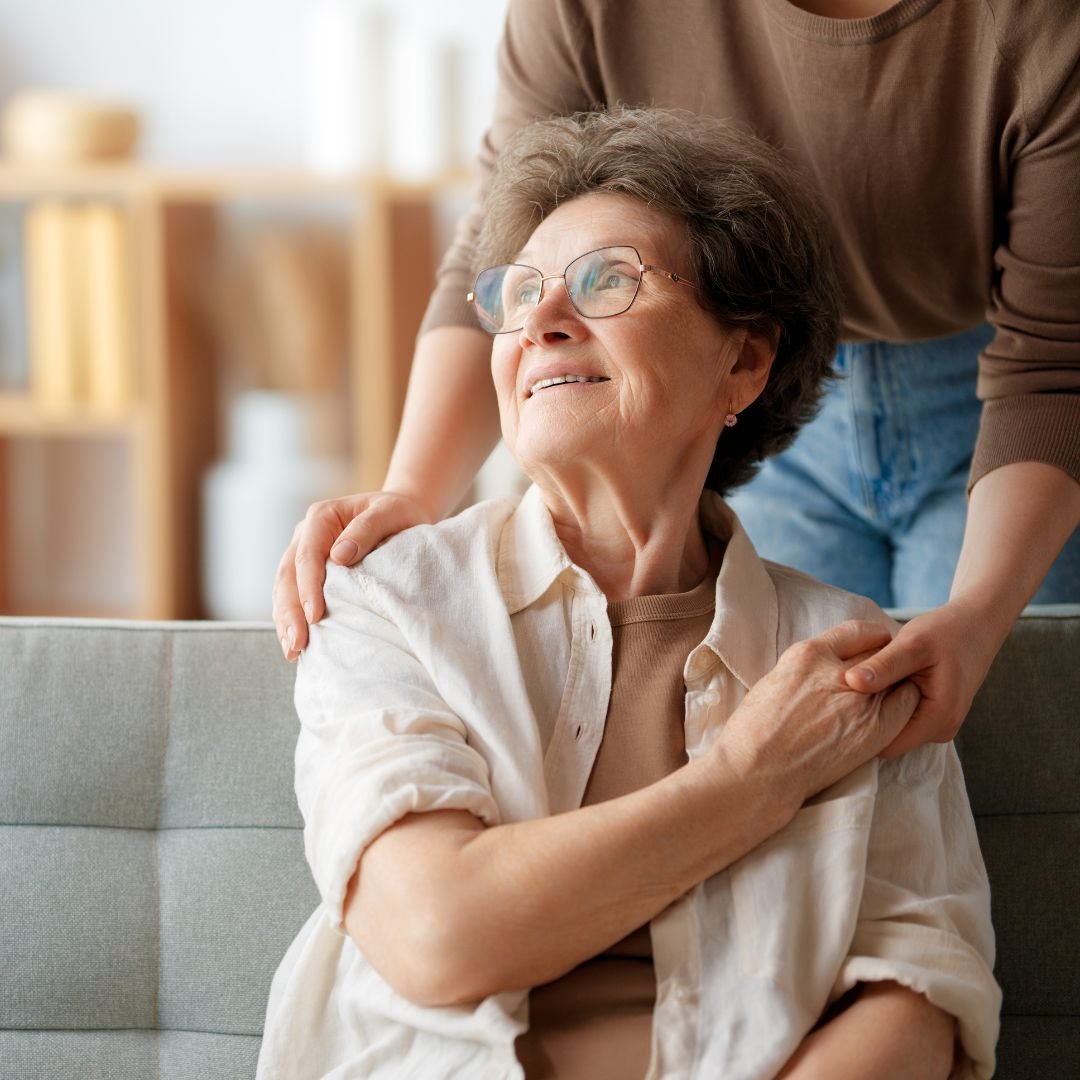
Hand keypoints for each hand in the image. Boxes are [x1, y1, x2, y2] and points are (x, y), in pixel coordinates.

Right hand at [272, 491, 431, 660]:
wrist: (400, 512)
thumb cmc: (397, 513)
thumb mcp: (389, 513)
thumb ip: (366, 529)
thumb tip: (340, 555)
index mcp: (321, 517)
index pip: (307, 556)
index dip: (308, 587)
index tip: (314, 615)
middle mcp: (305, 534)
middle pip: (288, 575)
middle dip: (289, 611)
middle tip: (297, 643)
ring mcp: (303, 552)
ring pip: (284, 587)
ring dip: (285, 619)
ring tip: (292, 650)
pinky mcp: (309, 570)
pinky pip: (293, 594)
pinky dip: (292, 618)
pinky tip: (295, 642)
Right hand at [717, 620, 920, 807]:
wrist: (759, 770)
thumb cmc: (754, 732)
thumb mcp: (775, 681)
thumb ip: (807, 670)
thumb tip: (824, 671)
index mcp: (807, 654)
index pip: (856, 631)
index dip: (871, 640)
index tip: (874, 649)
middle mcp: (836, 671)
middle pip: (881, 652)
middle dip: (886, 660)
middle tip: (886, 675)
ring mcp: (858, 700)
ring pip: (897, 677)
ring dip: (896, 683)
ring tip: (890, 696)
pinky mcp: (874, 728)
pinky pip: (906, 704)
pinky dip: (904, 704)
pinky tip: (894, 714)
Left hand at [843, 599, 1002, 757]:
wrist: (975, 626)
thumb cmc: (945, 632)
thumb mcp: (912, 644)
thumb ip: (883, 666)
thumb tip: (851, 681)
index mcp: (937, 720)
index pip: (885, 745)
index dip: (858, 730)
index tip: (836, 707)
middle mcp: (939, 730)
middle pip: (888, 739)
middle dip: (864, 720)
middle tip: (841, 693)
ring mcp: (936, 725)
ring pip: (892, 728)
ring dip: (874, 710)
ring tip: (859, 684)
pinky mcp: (930, 715)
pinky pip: (900, 718)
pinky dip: (884, 703)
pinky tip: (874, 683)